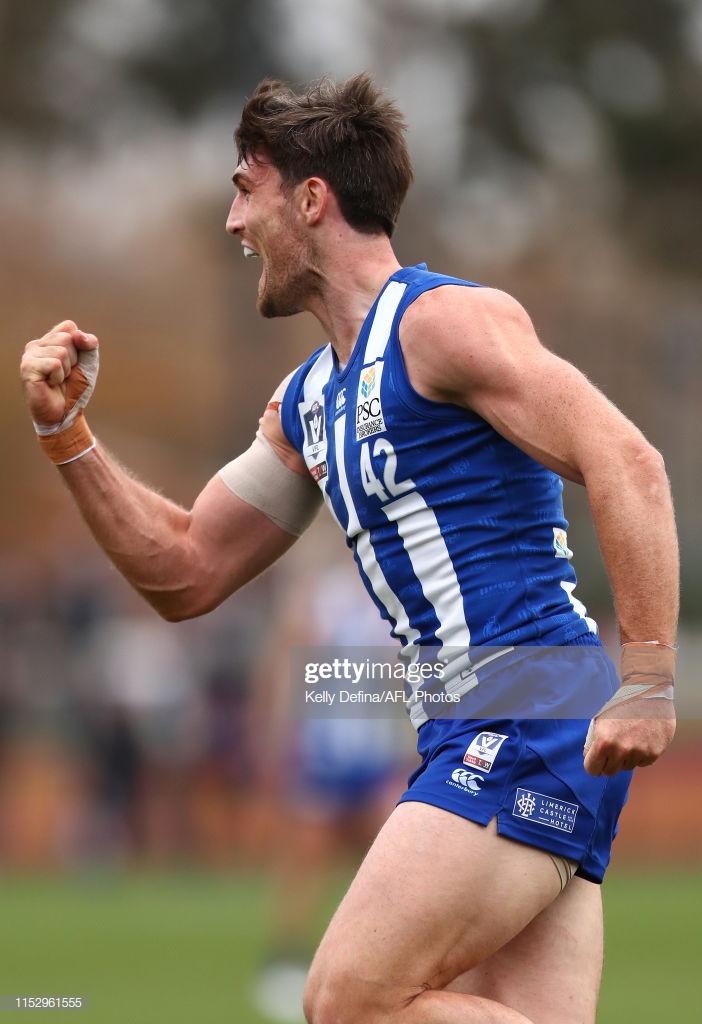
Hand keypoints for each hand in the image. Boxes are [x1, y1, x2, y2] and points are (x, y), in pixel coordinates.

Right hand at [21, 320, 98, 428]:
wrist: (65, 414)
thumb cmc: (74, 388)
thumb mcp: (88, 363)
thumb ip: (89, 345)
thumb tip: (78, 334)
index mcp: (49, 341)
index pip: (69, 327)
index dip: (80, 345)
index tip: (74, 363)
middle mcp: (36, 345)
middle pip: (66, 337)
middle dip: (74, 360)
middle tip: (65, 375)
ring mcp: (29, 356)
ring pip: (62, 351)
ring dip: (67, 371)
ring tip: (58, 380)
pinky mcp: (28, 368)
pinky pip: (55, 364)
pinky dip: (59, 377)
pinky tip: (51, 384)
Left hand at [583, 643, 675, 776]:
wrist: (648, 694)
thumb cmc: (621, 707)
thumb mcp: (600, 721)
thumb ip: (592, 740)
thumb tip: (589, 757)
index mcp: (604, 742)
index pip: (592, 769)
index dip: (593, 766)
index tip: (597, 762)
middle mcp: (621, 750)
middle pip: (610, 772)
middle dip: (609, 763)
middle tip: (613, 750)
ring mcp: (639, 753)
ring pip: (627, 767)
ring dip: (626, 758)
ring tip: (629, 739)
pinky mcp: (654, 753)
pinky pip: (642, 763)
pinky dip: (640, 755)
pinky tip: (641, 739)